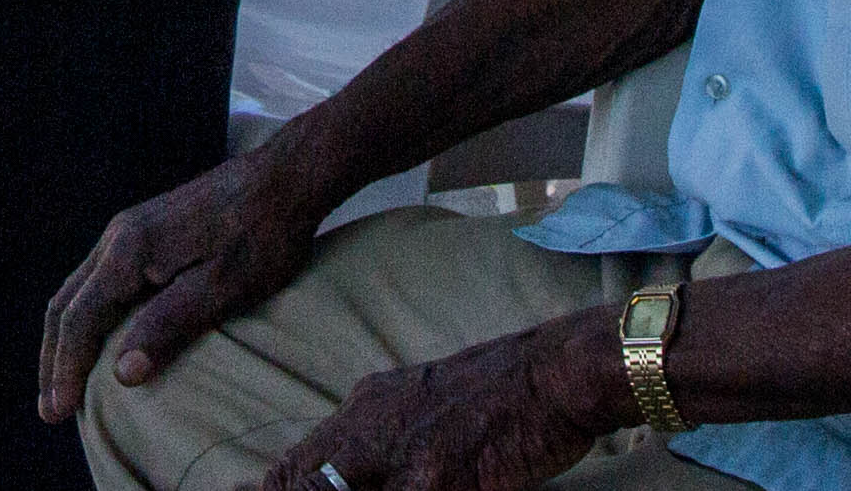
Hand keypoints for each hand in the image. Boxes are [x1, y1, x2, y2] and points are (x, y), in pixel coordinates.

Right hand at [41, 148, 325, 422]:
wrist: (285, 177)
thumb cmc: (261, 236)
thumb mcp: (222, 288)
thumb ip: (169, 326)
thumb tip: (121, 375)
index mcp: (129, 250)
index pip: (79, 319)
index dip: (65, 369)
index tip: (57, 414)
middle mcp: (117, 236)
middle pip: (65, 304)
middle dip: (54, 359)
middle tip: (49, 410)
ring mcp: (128, 230)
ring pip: (77, 290)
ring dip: (66, 339)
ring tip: (64, 382)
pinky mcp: (144, 230)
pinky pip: (97, 280)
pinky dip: (85, 317)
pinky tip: (97, 338)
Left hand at [244, 316, 631, 490]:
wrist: (554, 371)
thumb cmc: (501, 391)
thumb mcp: (422, 396)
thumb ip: (379, 426)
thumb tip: (339, 464)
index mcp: (365, 407)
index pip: (296, 464)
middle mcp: (371, 427)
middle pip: (301, 481)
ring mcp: (401, 455)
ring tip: (394, 488)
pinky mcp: (438, 476)